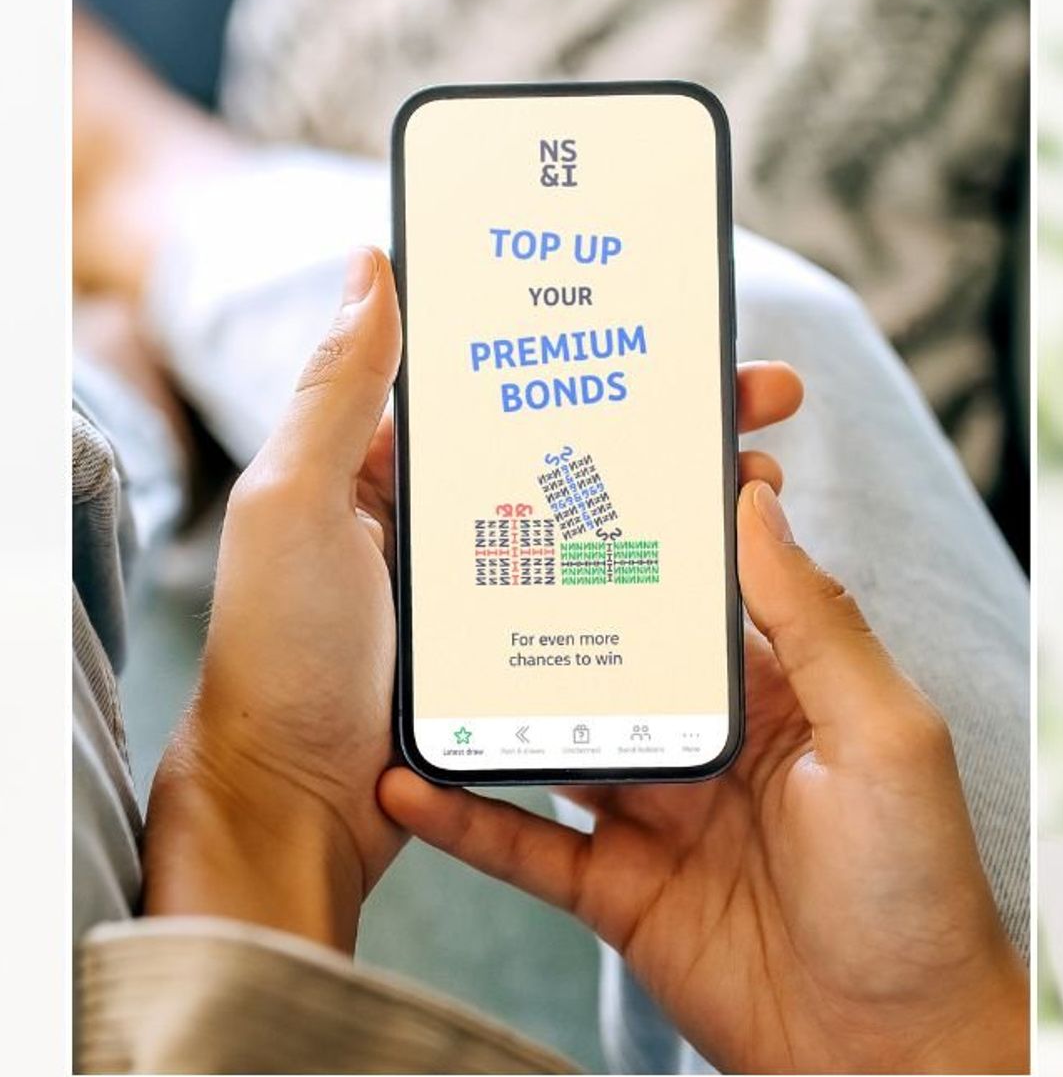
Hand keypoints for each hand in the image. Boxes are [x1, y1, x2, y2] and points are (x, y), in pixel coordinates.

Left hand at [144, 244, 803, 950]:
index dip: (603, 349)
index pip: (520, 385)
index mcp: (398, 470)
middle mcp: (457, 521)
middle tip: (768, 393)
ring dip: (696, 493)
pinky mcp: (532, 656)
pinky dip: (675, 577)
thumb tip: (373, 266)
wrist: (298, 811)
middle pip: (593, 446)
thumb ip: (336, 391)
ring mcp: (500, 592)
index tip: (679, 322)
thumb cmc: (281, 658)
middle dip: (685, 414)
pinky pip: (614, 600)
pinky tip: (730, 566)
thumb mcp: (293, 506)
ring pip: (617, 521)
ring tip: (764, 474)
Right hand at [378, 482, 1027, 1073]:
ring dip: (494, 704)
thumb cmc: (916, 887)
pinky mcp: (620, 894)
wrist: (893, 1048)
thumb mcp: (886, 735)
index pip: (710, 595)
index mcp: (788, 694)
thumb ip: (818, 624)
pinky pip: (527, 845)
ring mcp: (663, 819)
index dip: (660, 537)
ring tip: (415, 653)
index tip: (594, 468)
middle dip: (556, 609)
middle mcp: (718, 746)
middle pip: (618, 661)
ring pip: (560, 743)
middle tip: (473, 544)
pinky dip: (466, 815)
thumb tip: (758, 509)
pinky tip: (410, 779)